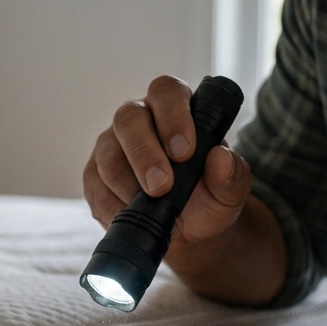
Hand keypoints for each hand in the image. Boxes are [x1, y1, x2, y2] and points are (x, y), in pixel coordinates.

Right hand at [82, 75, 251, 278]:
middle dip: (144, 154)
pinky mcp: (95, 178)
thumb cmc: (208, 201)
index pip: (166, 92)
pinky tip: (132, 217)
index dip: (172, 116)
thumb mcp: (230, 192)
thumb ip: (231, 175)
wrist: (189, 233)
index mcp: (174, 109)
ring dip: (128, 185)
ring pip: (108, 156)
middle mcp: (138, 120)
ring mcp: (112, 147)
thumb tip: (220, 159)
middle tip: (162, 186)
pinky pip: (96, 188)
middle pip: (128, 119)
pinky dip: (114, 207)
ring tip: (151, 209)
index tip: (185, 151)